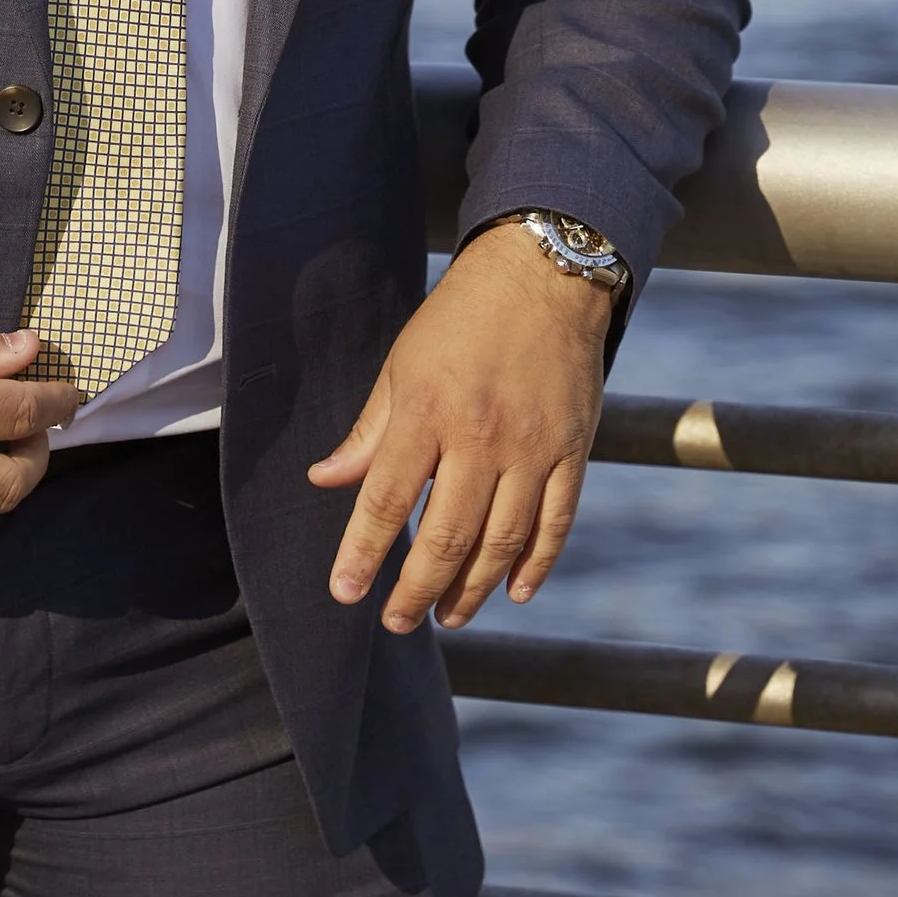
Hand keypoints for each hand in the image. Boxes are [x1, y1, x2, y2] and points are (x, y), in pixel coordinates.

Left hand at [307, 222, 610, 632]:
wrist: (542, 274)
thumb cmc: (460, 317)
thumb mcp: (402, 363)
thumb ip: (369, 431)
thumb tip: (325, 480)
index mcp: (428, 409)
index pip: (386, 498)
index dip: (362, 552)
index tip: (345, 592)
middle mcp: (481, 435)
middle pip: (446, 535)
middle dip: (417, 589)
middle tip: (397, 621)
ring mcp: (532, 447)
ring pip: (501, 542)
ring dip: (472, 589)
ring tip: (447, 616)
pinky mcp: (572, 451)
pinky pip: (555, 524)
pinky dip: (536, 566)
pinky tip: (515, 593)